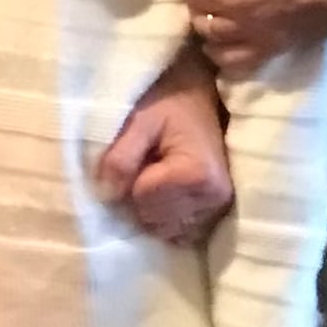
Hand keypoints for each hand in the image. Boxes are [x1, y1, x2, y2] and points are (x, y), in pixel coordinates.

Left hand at [96, 50, 233, 242]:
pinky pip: (182, 232)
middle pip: (154, 220)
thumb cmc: (168, 102)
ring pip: (166, 230)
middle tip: (147, 164)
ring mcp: (219, 207)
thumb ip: (120, 157)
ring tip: (158, 175)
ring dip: (153, 209)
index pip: (142, 200)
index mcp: (196, 174)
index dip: (129, 180)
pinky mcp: (218, 212)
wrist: (200, 94)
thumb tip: (106, 195)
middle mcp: (214, 197)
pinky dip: (167, 217)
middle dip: (140, 197)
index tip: (138, 154)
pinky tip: (166, 191)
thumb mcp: (139, 121)